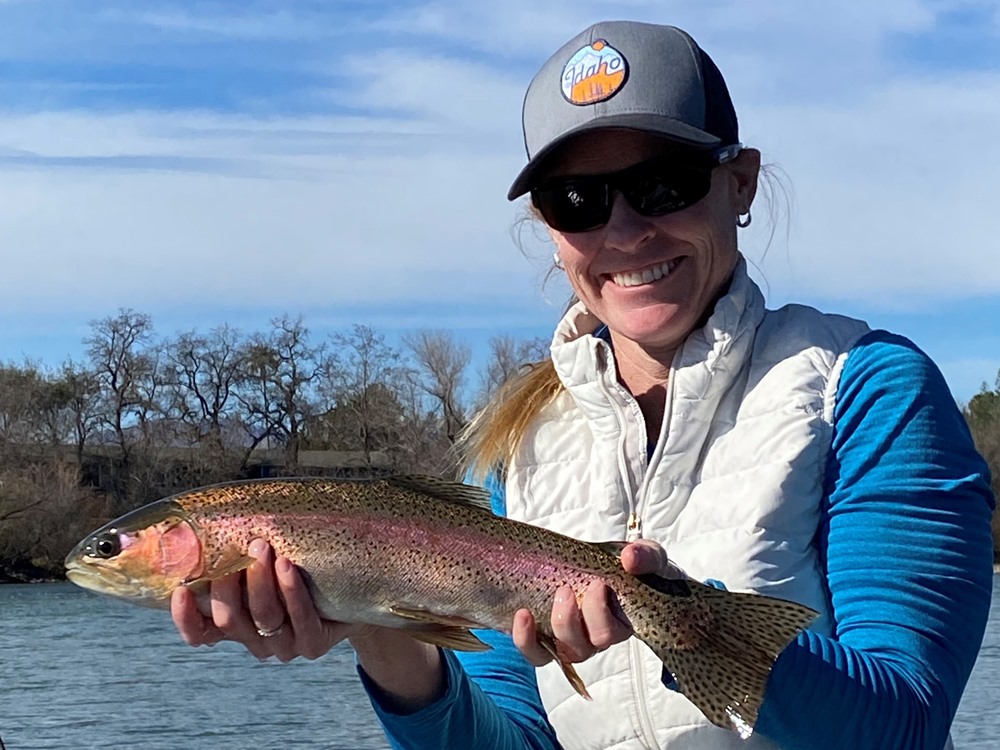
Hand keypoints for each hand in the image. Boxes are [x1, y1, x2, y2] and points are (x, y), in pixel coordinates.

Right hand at [170, 539, 360, 661]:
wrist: (351, 589)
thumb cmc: (299, 567)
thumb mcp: (263, 563)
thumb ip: (237, 556)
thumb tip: (207, 520)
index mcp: (236, 625)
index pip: (200, 633)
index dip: (185, 617)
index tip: (179, 589)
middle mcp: (256, 640)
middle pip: (230, 619)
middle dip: (230, 582)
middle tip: (243, 546)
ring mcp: (284, 646)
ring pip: (264, 617)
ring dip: (261, 581)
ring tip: (263, 547)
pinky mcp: (312, 645)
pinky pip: (300, 620)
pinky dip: (291, 591)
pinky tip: (286, 565)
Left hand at [512, 539, 677, 666]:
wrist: (607, 568)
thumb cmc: (630, 567)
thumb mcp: (645, 556)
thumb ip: (645, 556)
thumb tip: (630, 559)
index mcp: (621, 624)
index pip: (611, 634)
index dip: (600, 614)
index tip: (598, 584)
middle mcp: (596, 638)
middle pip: (585, 646)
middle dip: (574, 618)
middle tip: (568, 588)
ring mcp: (571, 639)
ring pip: (561, 651)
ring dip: (555, 625)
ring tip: (554, 594)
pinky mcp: (547, 635)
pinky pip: (537, 652)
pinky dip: (526, 639)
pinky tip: (523, 615)